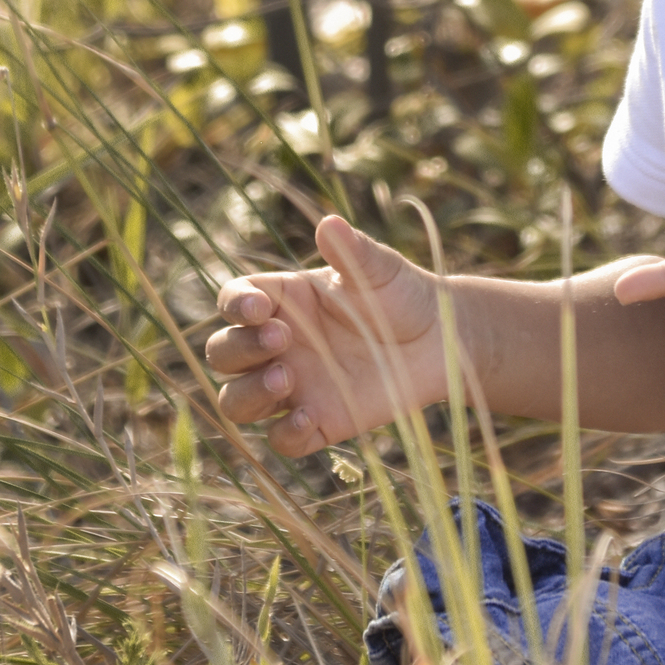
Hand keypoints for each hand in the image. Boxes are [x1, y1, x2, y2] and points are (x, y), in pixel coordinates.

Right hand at [207, 215, 447, 456]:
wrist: (440, 341)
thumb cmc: (402, 295)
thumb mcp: (380, 270)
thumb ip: (353, 252)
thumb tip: (330, 223)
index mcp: (281, 300)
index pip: (233, 301)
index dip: (235, 306)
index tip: (260, 308)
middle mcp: (276, 345)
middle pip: (223, 354)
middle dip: (239, 350)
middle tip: (282, 341)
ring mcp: (292, 387)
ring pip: (236, 401)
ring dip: (248, 394)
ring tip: (286, 379)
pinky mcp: (317, 422)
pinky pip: (281, 440)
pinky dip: (286, 435)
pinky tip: (310, 419)